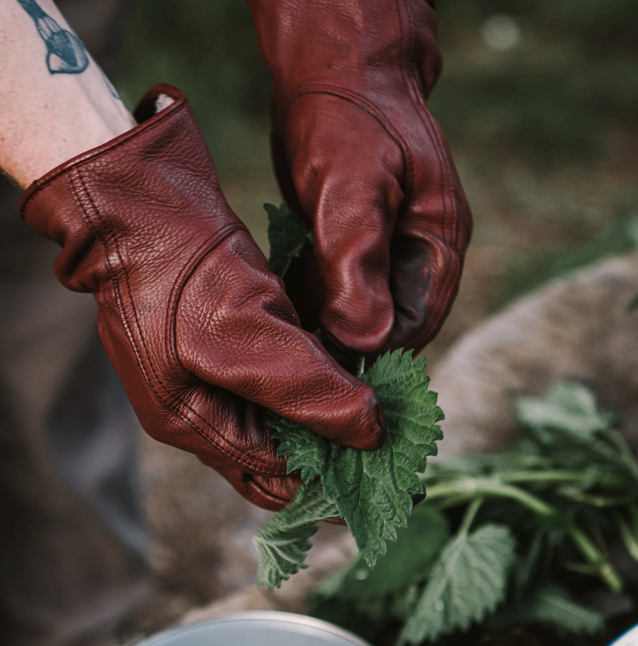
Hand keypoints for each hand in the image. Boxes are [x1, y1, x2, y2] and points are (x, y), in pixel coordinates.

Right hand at [20, 85, 384, 510]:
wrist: (143, 204)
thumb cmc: (184, 270)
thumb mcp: (246, 334)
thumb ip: (306, 387)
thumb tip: (369, 432)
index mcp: (193, 424)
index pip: (274, 478)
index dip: (328, 471)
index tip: (381, 451)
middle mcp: (199, 409)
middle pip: (277, 454)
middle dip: (328, 444)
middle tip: (382, 425)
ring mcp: (208, 375)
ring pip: (279, 414)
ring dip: (322, 407)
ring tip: (371, 393)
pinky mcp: (222, 342)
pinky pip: (274, 379)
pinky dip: (308, 377)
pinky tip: (341, 362)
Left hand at [249, 0, 471, 357]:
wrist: (331, 72)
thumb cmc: (347, 119)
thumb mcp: (352, 187)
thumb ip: (359, 262)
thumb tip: (363, 339)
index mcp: (436, 246)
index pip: (412, 325)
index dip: (371, 353)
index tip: (325, 372)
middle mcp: (416, 254)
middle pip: (386, 325)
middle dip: (344, 344)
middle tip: (295, 362)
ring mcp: (385, 249)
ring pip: (358, 310)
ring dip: (323, 325)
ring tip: (281, 338)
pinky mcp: (354, 242)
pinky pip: (336, 288)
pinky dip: (310, 300)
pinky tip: (279, 304)